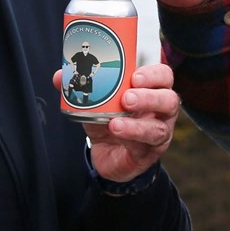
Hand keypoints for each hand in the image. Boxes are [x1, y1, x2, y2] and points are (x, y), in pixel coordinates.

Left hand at [55, 63, 180, 182]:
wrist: (109, 156)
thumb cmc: (110, 121)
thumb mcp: (97, 104)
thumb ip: (82, 88)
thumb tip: (60, 75)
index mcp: (151, 92)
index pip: (163, 77)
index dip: (154, 75)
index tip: (135, 76)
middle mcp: (161, 111)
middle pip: (169, 99)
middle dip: (148, 98)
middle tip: (126, 98)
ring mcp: (158, 133)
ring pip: (160, 127)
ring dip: (138, 124)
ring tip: (116, 122)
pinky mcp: (149, 152)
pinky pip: (145, 146)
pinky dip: (130, 138)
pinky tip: (116, 133)